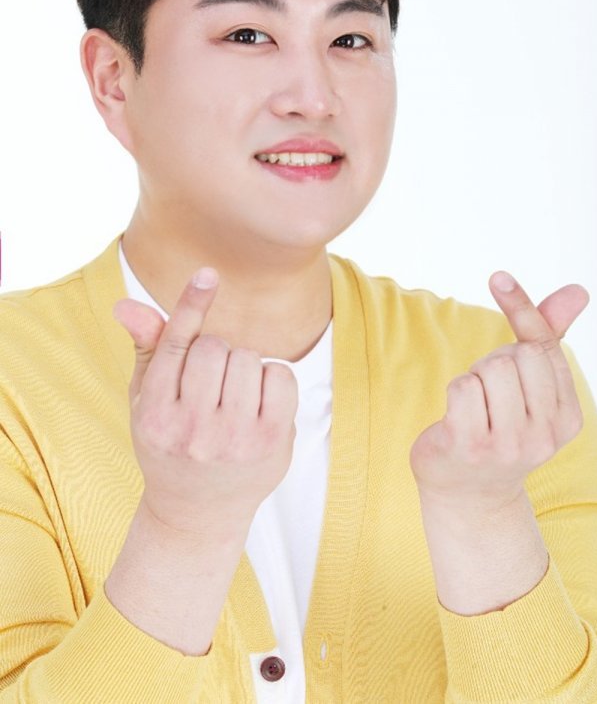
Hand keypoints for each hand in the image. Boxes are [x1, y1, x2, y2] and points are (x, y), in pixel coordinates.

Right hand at [113, 268, 297, 537]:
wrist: (198, 513)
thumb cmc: (171, 443)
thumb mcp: (147, 400)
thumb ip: (147, 348)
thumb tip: (126, 304)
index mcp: (153, 415)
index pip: (174, 347)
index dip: (192, 305)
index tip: (208, 274)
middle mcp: (191, 429)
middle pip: (214, 347)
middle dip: (216, 353)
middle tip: (211, 383)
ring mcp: (233, 439)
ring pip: (247, 357)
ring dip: (243, 365)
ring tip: (232, 395)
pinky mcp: (271, 442)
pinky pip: (280, 374)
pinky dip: (272, 377)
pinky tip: (258, 401)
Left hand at [410, 271, 589, 509]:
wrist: (467, 493)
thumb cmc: (498, 425)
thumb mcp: (529, 385)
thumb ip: (549, 336)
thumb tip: (578, 290)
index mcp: (567, 417)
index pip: (544, 347)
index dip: (521, 310)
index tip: (497, 276)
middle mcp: (545, 435)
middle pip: (515, 355)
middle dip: (494, 362)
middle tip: (490, 395)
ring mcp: (509, 444)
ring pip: (490, 369)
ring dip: (474, 379)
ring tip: (476, 409)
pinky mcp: (471, 446)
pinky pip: (463, 387)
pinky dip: (455, 392)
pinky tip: (457, 419)